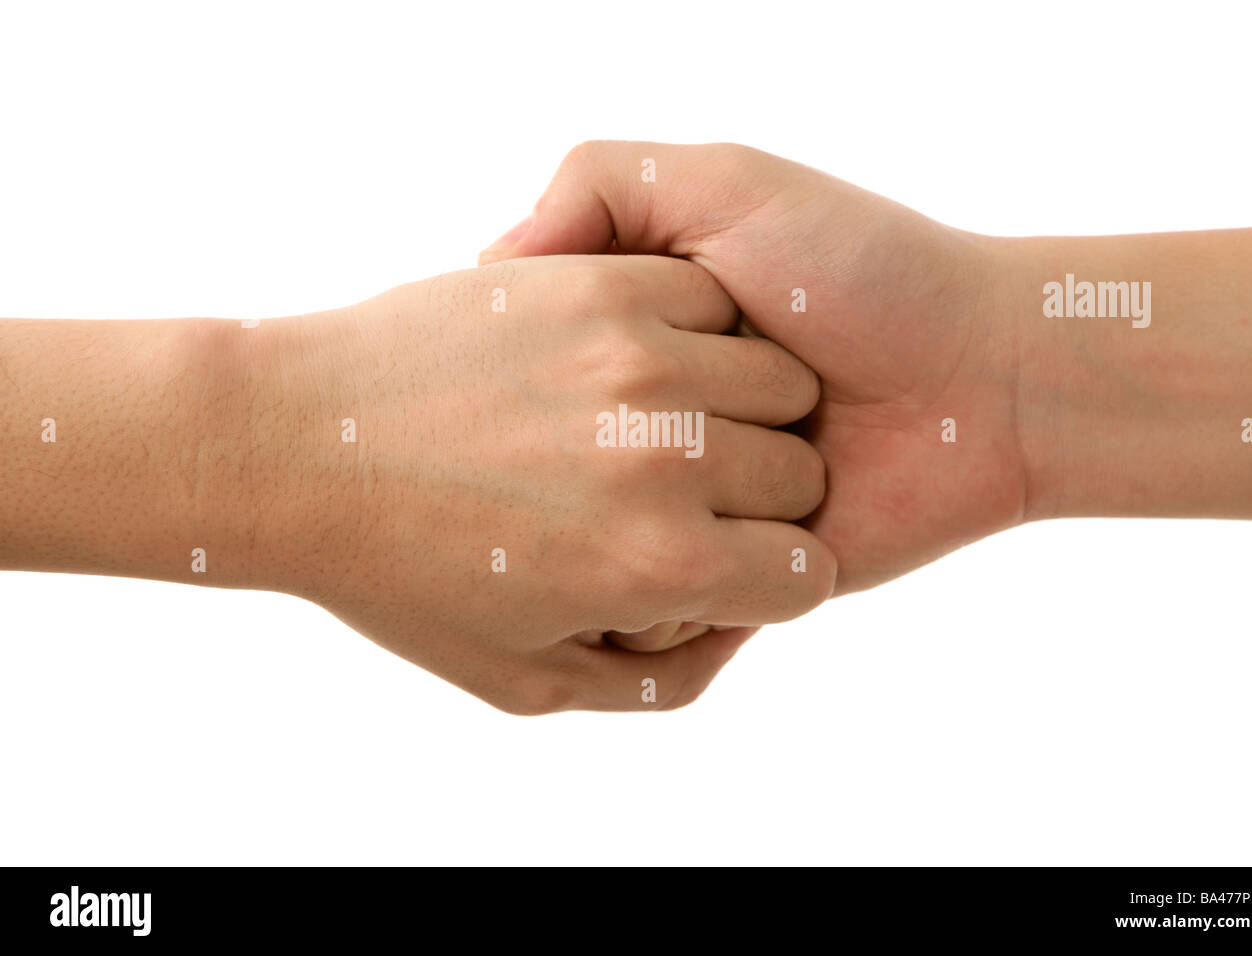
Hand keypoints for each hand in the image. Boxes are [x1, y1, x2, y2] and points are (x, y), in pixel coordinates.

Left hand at [213, 255, 833, 711]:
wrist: (296, 444)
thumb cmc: (400, 571)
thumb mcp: (524, 679)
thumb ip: (654, 682)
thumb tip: (736, 634)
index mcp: (656, 565)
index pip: (809, 571)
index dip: (770, 572)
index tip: (724, 556)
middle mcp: (664, 460)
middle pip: (797, 474)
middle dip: (758, 493)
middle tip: (681, 487)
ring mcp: (636, 361)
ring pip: (777, 378)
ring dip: (738, 403)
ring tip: (662, 416)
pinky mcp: (601, 286)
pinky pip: (714, 303)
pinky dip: (697, 330)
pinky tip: (634, 357)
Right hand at [481, 143, 1024, 593]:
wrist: (991, 381)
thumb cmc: (862, 271)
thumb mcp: (723, 184)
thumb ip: (602, 182)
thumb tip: (488, 261)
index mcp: (641, 352)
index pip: (531, 381)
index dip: (543, 372)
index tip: (569, 359)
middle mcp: (658, 437)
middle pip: (557, 481)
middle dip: (602, 452)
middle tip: (668, 421)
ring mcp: (693, 515)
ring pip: (600, 556)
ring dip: (647, 526)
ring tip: (710, 483)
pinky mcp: (734, 582)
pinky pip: (658, 617)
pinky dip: (679, 596)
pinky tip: (717, 551)